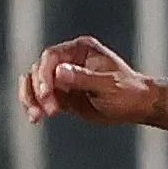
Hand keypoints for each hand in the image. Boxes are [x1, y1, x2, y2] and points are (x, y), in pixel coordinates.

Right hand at [24, 36, 167, 127]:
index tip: (47, 94)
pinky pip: (40, 97)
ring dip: (30, 98)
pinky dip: (34, 106)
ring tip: (35, 117)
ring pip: (34, 82)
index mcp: (80, 50)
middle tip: (47, 111)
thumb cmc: (128, 92)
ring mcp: (64, 77)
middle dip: (37, 90)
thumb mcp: (108, 86)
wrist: (137, 105)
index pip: (51, 56)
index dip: (44, 74)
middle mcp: (69, 60)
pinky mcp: (62, 94)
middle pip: (38, 69)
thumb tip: (59, 72)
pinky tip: (35, 118)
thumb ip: (83, 79)